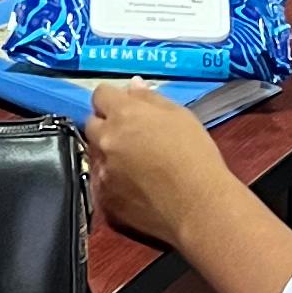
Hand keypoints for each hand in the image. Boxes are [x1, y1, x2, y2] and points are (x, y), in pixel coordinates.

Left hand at [84, 80, 236, 247]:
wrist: (198, 206)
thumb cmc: (196, 156)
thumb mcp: (181, 116)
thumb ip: (150, 98)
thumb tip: (133, 86)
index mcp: (124, 114)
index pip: (100, 95)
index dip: (112, 99)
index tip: (124, 107)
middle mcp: (106, 141)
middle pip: (92, 125)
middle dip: (108, 126)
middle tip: (133, 136)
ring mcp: (103, 172)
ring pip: (97, 156)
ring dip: (110, 155)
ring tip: (139, 166)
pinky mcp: (105, 200)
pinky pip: (102, 184)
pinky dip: (115, 182)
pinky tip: (138, 188)